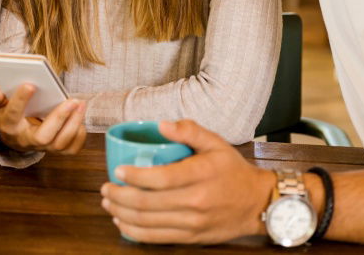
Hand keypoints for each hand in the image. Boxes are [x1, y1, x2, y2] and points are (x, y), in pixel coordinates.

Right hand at [0, 83, 85, 154]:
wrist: (16, 135)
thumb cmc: (8, 114)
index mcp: (9, 127)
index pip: (13, 116)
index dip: (20, 101)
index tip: (30, 84)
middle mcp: (26, 141)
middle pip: (42, 137)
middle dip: (58, 118)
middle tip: (72, 100)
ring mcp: (43, 148)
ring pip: (60, 143)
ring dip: (74, 123)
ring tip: (81, 104)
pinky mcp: (57, 150)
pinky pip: (71, 148)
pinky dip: (79, 134)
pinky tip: (80, 116)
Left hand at [100, 119, 272, 243]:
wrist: (258, 204)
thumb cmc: (233, 170)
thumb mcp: (216, 143)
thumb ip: (189, 130)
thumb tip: (161, 125)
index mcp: (200, 175)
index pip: (160, 178)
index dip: (134, 176)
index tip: (117, 170)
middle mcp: (196, 202)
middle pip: (148, 203)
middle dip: (120, 196)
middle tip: (105, 188)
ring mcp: (193, 223)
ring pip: (148, 223)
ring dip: (122, 214)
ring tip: (109, 203)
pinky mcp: (192, 237)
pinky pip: (157, 238)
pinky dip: (135, 232)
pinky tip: (122, 223)